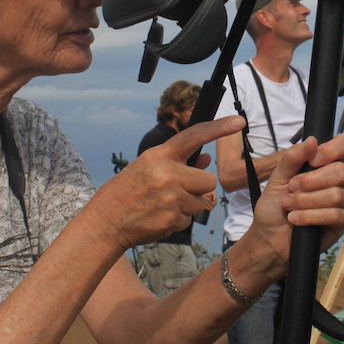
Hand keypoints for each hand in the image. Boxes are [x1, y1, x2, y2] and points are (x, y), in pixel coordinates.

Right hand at [85, 115, 243, 251]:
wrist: (105, 223)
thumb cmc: (126, 193)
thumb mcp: (146, 168)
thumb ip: (177, 162)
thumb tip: (207, 159)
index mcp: (159, 156)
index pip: (194, 136)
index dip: (219, 128)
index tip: (238, 121)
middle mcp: (167, 174)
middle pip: (208, 179)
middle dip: (198, 188)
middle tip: (175, 192)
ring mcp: (170, 198)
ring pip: (202, 201)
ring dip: (189, 206)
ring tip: (163, 206)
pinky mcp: (172, 219)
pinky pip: (190, 219)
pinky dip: (178, 220)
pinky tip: (159, 218)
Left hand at [239, 134, 343, 275]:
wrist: (269, 238)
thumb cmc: (274, 207)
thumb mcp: (278, 178)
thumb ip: (292, 158)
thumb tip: (312, 140)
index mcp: (325, 165)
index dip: (333, 149)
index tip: (313, 160)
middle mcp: (338, 182)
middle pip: (342, 171)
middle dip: (312, 180)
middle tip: (292, 187)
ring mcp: (342, 202)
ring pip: (336, 194)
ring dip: (306, 200)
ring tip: (289, 205)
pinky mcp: (341, 222)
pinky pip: (334, 214)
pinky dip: (309, 216)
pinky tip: (296, 219)